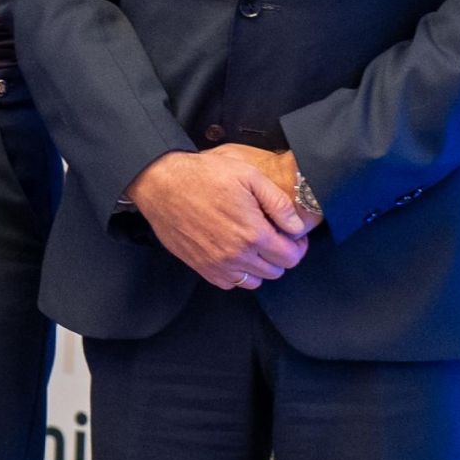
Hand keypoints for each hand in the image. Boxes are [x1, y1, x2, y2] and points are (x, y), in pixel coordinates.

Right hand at [128, 146, 309, 290]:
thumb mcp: (249, 176)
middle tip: (274, 237)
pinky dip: (238, 273)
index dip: (297, 245)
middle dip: (281, 255)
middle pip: (276, 271)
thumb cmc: (203, 176)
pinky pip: (231, 283)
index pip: (291, 256)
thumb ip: (278, 203)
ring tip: (254, 245)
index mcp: (253, 233)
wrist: (162, 184)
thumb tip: (297, 226)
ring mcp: (218, 264)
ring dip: (260, 266)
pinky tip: (235, 253)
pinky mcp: (202, 267)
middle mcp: (237, 255)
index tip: (292, 235)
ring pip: (255, 281)